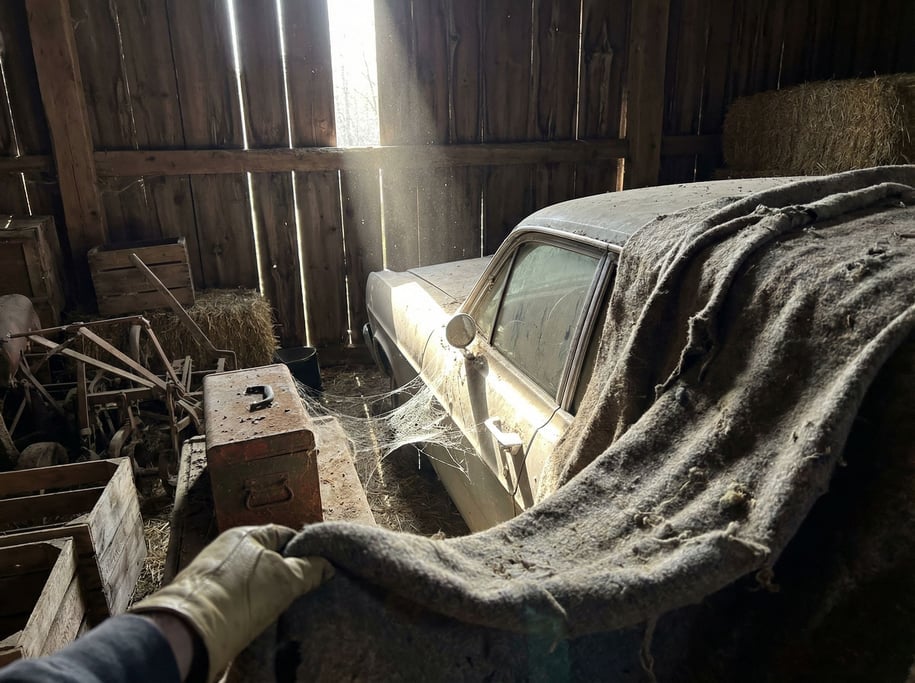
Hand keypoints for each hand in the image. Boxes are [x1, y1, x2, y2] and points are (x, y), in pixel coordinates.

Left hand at [131, 524, 332, 681]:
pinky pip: (241, 599)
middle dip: (289, 574)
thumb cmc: (238, 597)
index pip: (284, 534)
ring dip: (271, 594)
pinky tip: (266, 620)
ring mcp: (217, 576)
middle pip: (270, 559)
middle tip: (308, 591)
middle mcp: (229, 550)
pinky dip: (254, 607)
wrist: (192, 633)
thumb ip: (310, 569)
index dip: (305, 550)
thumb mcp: (286, 580)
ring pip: (256, 581)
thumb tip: (328, 565)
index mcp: (246, 534)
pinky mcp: (209, 600)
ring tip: (289, 609)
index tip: (321, 568)